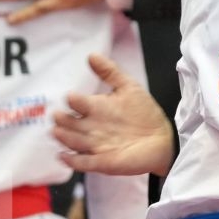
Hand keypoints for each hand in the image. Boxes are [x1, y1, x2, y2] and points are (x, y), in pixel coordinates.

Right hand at [54, 53, 175, 177]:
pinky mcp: (102, 162)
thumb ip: (110, 72)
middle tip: (58, 116)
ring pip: (74, 141)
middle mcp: (91, 127)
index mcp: (95, 108)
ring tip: (57, 132)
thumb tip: (91, 55)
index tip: (71, 97)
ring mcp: (94, 145)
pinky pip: (84, 163)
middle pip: (71, 124)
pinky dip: (73, 161)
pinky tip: (64, 156)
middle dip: (63, 120)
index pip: (77, 103)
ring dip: (65, 138)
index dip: (73, 100)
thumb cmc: (143, 113)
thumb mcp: (128, 88)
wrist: (161, 138)